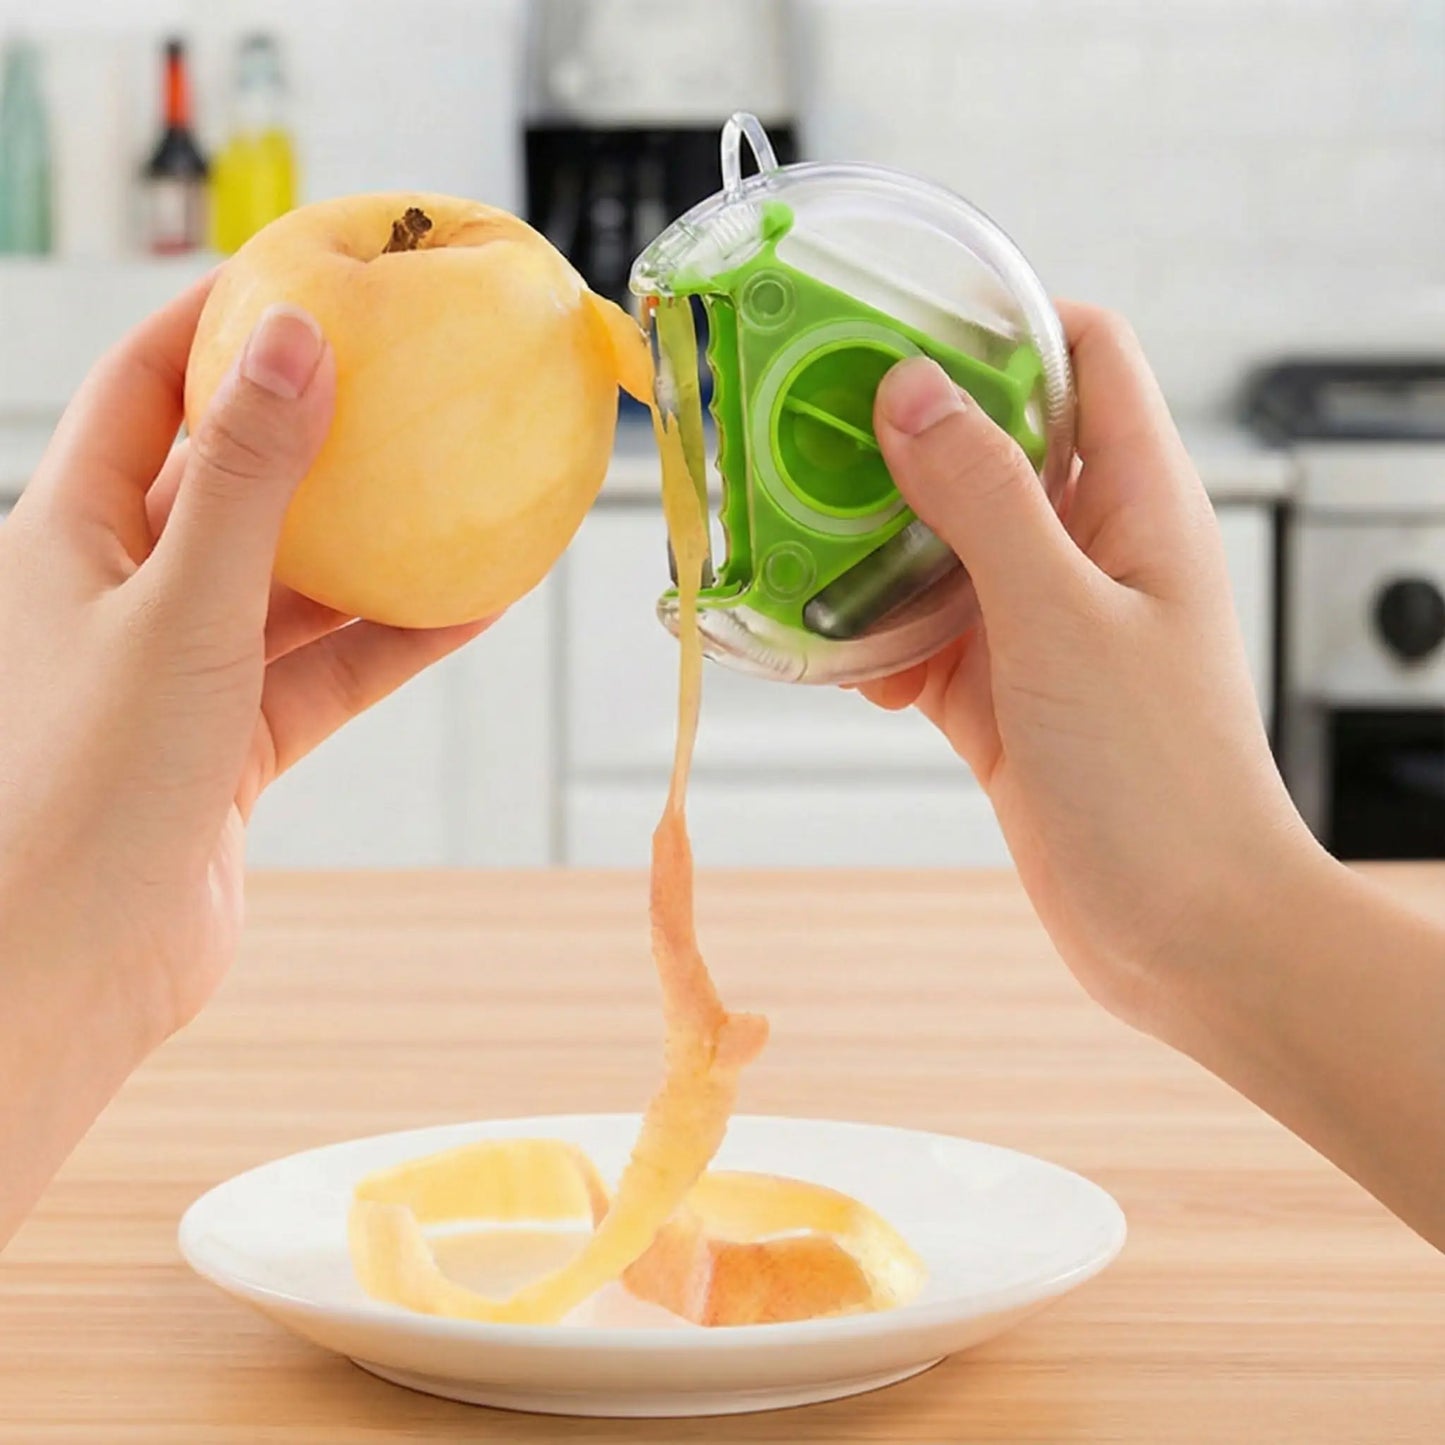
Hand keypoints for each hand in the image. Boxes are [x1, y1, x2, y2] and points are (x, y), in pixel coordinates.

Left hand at [0, 281, 485, 1240]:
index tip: (309, 275)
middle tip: (410, 379)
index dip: (221, 321)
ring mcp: (180, 671)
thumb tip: (296, 342)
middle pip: (231, 479)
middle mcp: (121, 590)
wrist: (64, 975)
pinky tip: (471, 606)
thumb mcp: (177, 609)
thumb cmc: (80, 787)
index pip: (143, 386)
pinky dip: (393, 641)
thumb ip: (243, 480)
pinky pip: (326, 671)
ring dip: (377, 547)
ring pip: (294, 583)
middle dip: (320, 430)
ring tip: (468, 492)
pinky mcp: (231, 746)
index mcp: (68, 534)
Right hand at [862, 305, 1314, 1029]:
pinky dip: (873, 642)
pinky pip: (922, 639)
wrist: (1183, 932)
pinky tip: (833, 660)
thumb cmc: (1157, 778)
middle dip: (901, 437)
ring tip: (792, 543)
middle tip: (802, 427)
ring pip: (941, 546)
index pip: (1086, 354)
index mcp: (1137, 500)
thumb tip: (910, 391)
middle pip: (991, 446)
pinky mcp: (1001, 693)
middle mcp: (1090, 548)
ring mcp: (1042, 623)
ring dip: (870, 547)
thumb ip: (983, 499)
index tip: (901, 318)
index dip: (1003, 319)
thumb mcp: (1059, 618)